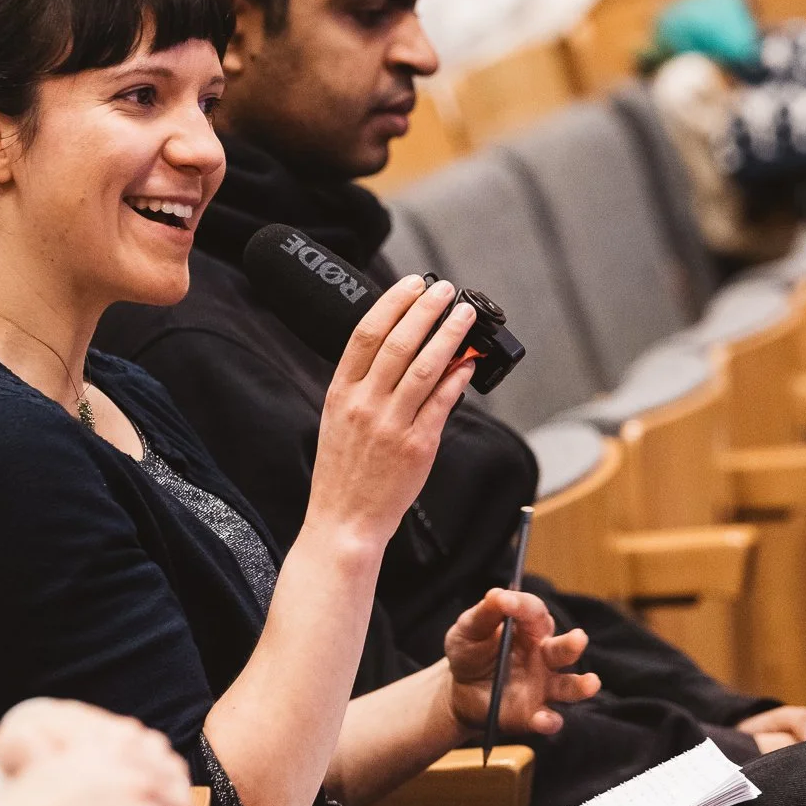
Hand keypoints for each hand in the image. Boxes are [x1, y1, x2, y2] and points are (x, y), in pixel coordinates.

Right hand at [306, 277, 478, 558]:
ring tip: (465, 316)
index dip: (392, 303)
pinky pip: (442, 402)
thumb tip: (398, 349)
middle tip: (445, 291)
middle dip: (426, 310)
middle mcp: (364, 404)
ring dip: (449, 336)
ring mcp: (391, 425)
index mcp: (340, 392)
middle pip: (398, 342)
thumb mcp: (337, 419)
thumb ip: (362, 385)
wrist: (344, 520)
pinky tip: (469, 361)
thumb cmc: (342, 472)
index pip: (365, 334)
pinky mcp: (417, 446)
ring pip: (424, 367)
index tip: (412, 284)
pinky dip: (457, 377)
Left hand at [445, 589, 598, 737]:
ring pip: (568, 686)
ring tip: (591, 683)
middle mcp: (543, 656)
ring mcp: (542, 687)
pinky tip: (544, 720)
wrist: (456, 689)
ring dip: (580, 686)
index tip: (505, 601)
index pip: (534, 612)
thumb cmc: (469, 650)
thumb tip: (496, 594)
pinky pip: (547, 719)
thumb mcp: (468, 628)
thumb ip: (483, 614)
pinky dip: (549, 721)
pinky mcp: (533, 714)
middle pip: (563, 649)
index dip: (522, 605)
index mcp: (529, 628)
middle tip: (579, 638)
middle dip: (572, 644)